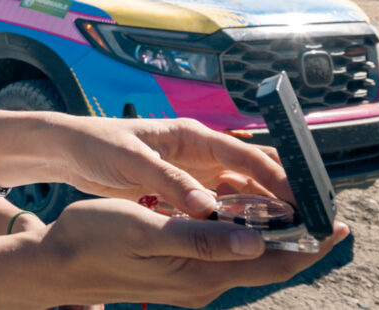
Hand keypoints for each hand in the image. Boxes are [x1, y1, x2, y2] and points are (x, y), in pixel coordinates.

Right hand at [0, 198, 347, 308]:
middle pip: (265, 264)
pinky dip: (241, 238)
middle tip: (323, 213)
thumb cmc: (94, 240)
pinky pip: (222, 258)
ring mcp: (188, 284)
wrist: (54, 264)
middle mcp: (202, 285)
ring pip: (245, 260)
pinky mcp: (175, 277)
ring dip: (271, 238)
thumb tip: (256, 240)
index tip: (338, 224)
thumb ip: (202, 238)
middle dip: (298, 240)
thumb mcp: (147, 231)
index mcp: (201, 275)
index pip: (272, 262)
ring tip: (291, 212)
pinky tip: (239, 221)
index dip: (309, 244)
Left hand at [45, 115, 290, 217]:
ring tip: (287, 239)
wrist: (70, 150)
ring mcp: (193, 173)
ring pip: (241, 193)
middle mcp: (200, 153)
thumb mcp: (131, 161)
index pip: (247, 155)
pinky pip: (219, 207)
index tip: (301, 203)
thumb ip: (167, 181)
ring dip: (262, 213)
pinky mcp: (183, 191)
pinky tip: (246, 242)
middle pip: (254, 173)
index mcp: (193, 136)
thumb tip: (207, 207)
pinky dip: (235, 222)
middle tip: (308, 224)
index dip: (278, 178)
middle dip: (282, 196)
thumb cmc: (98, 145)